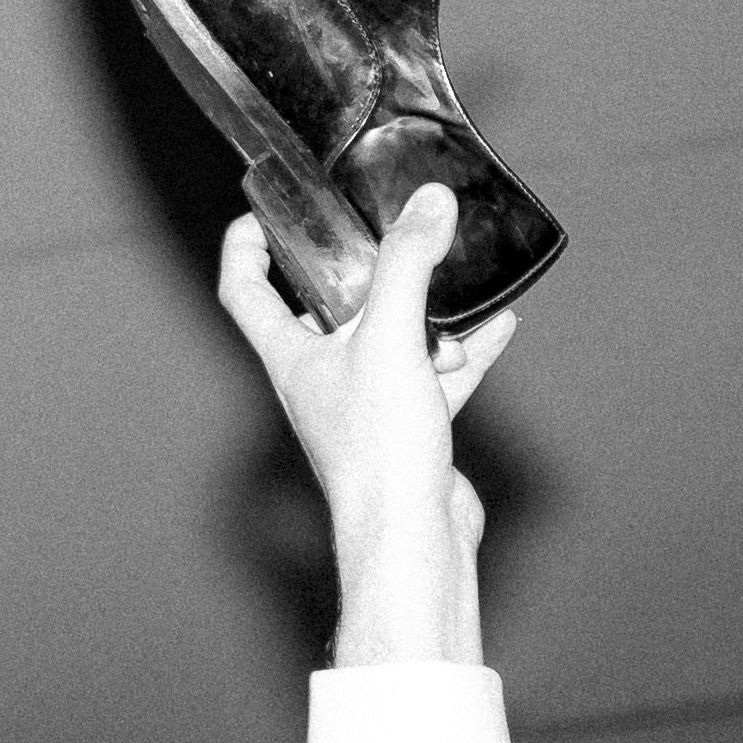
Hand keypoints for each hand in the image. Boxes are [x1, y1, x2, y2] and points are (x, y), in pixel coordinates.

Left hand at [215, 185, 520, 669]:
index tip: (266, 210)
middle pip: (321, 310)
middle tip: (382, 233)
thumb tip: (429, 203)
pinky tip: (498, 325)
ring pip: (386, 340)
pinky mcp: (407, 429)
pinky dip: (465, 350)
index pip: (245, 289)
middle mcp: (319, 379)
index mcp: (291, 355)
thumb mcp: (390, 337)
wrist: (412, 538)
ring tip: (453, 289)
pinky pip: (435, 375)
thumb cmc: (377, 452)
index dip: (246, 245)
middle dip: (355, 271)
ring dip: (421, 314)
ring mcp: (363, 405)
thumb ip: (407, 264)